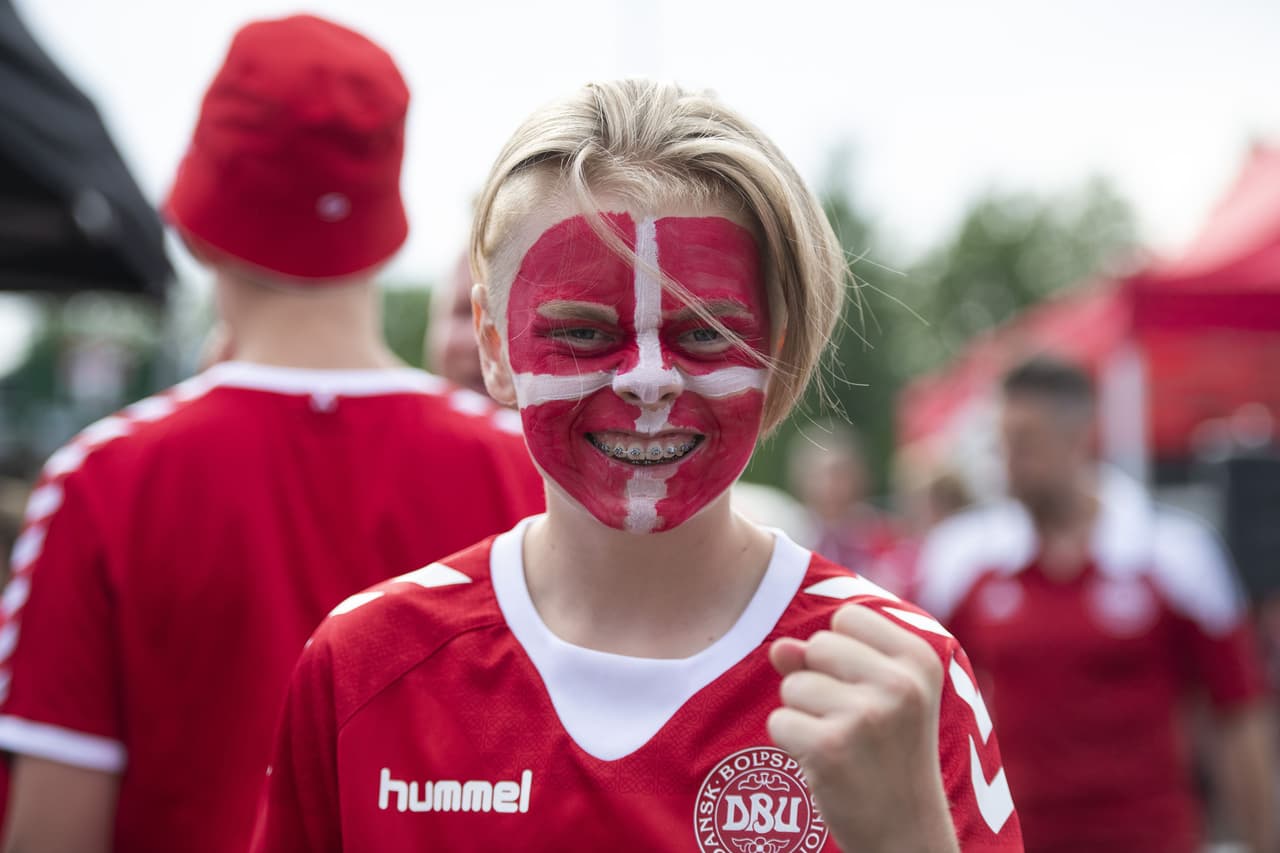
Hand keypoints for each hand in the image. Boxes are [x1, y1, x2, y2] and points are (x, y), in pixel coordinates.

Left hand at [768, 604, 958, 851]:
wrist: (908, 833)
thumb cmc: (888, 754)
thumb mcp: (876, 696)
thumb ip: (825, 661)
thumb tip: (779, 646)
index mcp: (920, 660)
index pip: (848, 617)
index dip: (841, 651)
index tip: (865, 689)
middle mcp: (899, 683)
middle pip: (817, 646)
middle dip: (818, 681)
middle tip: (853, 724)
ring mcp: (866, 716)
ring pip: (793, 685)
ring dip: (804, 715)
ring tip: (842, 745)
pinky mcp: (831, 748)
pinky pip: (779, 722)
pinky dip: (792, 744)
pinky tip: (826, 765)